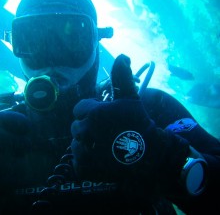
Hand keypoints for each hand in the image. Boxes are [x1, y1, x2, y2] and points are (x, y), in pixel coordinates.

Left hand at [70, 54, 189, 197]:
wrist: (149, 155)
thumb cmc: (139, 124)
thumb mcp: (131, 99)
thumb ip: (122, 77)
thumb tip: (122, 56)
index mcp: (93, 113)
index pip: (79, 109)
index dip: (91, 112)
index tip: (104, 118)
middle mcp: (84, 131)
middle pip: (76, 126)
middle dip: (88, 127)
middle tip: (106, 133)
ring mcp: (83, 152)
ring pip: (76, 143)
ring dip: (86, 143)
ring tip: (104, 146)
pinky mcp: (84, 168)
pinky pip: (77, 160)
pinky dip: (86, 159)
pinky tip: (100, 158)